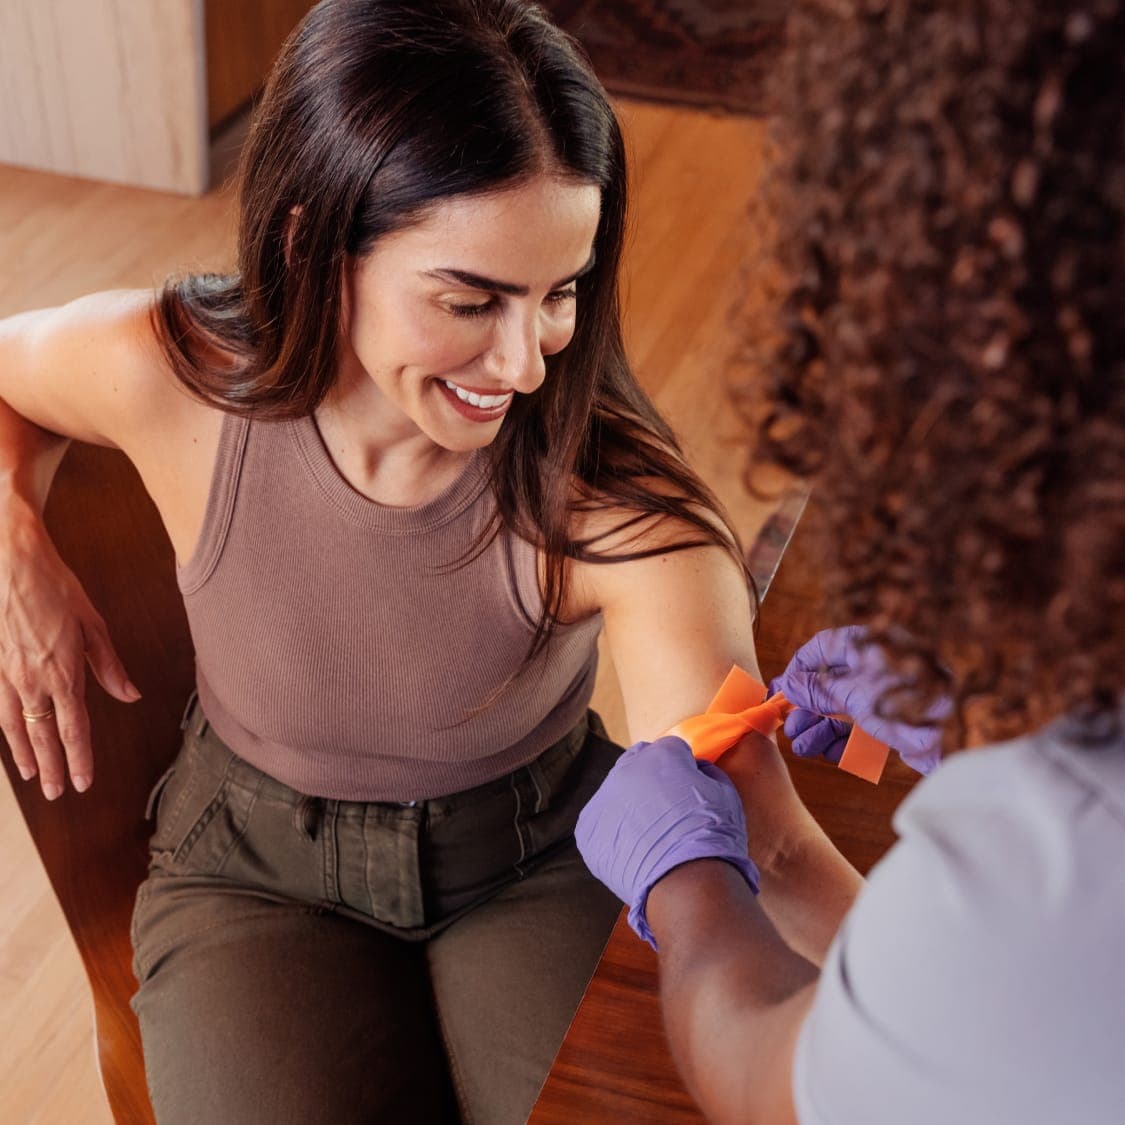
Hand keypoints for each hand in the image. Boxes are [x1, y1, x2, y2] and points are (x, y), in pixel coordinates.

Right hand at [0, 507, 138, 798]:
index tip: (83, 783)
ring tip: (32, 776)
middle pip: (43, 735)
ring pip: (14, 726)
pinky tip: (8, 741)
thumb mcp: (92, 624)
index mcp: (63, 672)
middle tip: (56, 794)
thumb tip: (130, 695)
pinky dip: (3, 730)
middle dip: (51, 767)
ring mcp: (5, 674)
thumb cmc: (54, 587)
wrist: (9, 561)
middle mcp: (31, 680)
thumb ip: (109, 665)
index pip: (74, 728)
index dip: (79, 759)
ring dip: (24, 754)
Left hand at [575, 735, 758, 948]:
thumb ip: (706, 771)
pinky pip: (601, 822)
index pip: (670, 749)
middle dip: (652, 780)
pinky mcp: (588, 828)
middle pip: (638, 765)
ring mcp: (603, 798)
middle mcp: (626, 769)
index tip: (689, 789)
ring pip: (617, 793)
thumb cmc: (712, 836)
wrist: (686, 882)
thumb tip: (696, 768)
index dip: (683, 768)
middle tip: (668, 812)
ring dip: (631, 806)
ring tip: (651, 837)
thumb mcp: (725, 793)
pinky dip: (615, 832)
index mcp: (661, 754)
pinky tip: (634, 850)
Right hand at [769, 626, 946, 774]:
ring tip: (802, 745)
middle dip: (807, 707)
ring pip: (846, 710)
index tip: (782, 692)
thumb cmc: (906, 696)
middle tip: (791, 727)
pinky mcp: (901, 724)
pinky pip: (865, 729)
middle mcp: (876, 667)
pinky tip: (827, 753)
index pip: (821, 648)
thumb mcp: (850, 691)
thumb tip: (787, 684)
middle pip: (832, 683)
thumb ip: (816, 689)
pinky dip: (844, 741)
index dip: (798, 670)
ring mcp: (889, 696)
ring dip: (820, 727)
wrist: (960, 729)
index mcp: (865, 646)